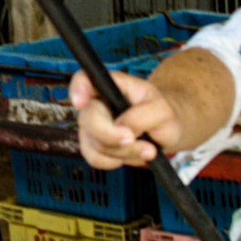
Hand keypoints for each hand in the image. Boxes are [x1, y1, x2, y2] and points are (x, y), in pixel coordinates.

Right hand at [69, 68, 184, 168]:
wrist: (163, 129)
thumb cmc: (161, 113)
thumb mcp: (163, 110)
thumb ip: (143, 116)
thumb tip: (123, 129)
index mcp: (111, 85)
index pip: (84, 79)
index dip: (78, 89)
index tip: (81, 103)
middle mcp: (96, 104)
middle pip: (87, 119)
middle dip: (111, 135)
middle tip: (132, 138)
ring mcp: (93, 127)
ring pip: (96, 144)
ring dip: (124, 151)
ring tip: (147, 148)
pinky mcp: (93, 147)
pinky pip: (96, 159)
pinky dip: (117, 161)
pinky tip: (133, 153)